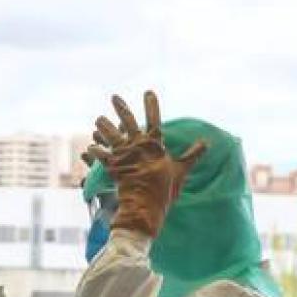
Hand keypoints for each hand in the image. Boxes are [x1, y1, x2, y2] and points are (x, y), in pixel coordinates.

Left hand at [80, 91, 206, 239]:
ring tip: (98, 119)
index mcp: (153, 144)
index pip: (154, 119)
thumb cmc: (165, 188)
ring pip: (110, 135)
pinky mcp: (111, 166)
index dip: (151, 105)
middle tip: (114, 97)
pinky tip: (90, 148)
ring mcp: (123, 155)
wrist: (145, 204)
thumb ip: (192, 155)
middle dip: (121, 108)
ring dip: (104, 127)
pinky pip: (101, 156)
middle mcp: (136, 145)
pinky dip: (96, 152)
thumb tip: (207, 142)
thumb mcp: (181, 170)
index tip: (148, 92)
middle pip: (127, 122)